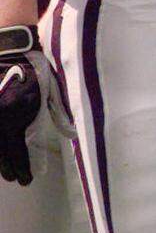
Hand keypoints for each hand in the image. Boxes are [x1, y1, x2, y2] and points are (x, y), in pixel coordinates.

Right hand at [0, 27, 55, 185]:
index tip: (26, 181)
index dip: (21, 170)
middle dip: (8, 169)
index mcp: (14, 116)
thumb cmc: (34, 70)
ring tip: (5, 172)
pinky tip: (0, 154)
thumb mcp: (50, 92)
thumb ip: (58, 114)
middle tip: (15, 178)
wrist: (10, 51)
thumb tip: (72, 134)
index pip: (16, 153)